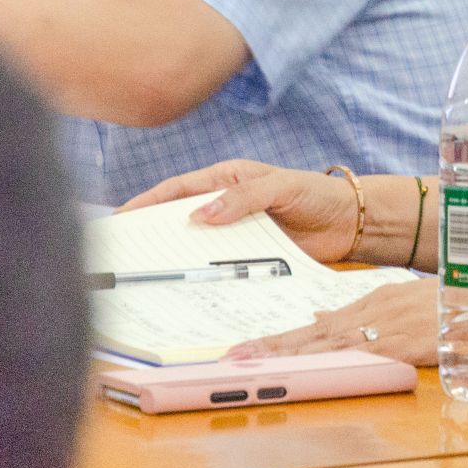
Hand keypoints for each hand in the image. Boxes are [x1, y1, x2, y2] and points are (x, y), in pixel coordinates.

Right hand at [121, 158, 361, 262]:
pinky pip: (218, 264)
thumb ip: (245, 198)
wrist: (350, 222)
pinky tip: (187, 289)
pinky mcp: (247, 255)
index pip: (177, 189)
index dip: (146, 203)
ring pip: (195, 245)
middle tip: (122, 254)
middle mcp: (225, 204)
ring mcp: (234, 231)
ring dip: (174, 258)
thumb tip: (201, 215)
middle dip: (150, 234)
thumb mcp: (283, 188)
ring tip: (144, 277)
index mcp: (227, 179)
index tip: (118, 218)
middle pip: (178, 219)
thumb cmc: (317, 194)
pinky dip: (202, 274)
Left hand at [224, 278, 436, 366]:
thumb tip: (321, 314)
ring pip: (330, 344)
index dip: (281, 337)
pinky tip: (309, 367)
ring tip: (254, 365)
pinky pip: (362, 356)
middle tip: (233, 359)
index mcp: (376, 301)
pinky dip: (333, 362)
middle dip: (272, 347)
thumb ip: (367, 310)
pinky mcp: (405, 344)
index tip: (246, 348)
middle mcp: (376, 312)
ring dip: (290, 356)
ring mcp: (389, 328)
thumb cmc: (458, 303)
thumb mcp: (409, 299)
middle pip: (315, 334)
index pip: (318, 323)